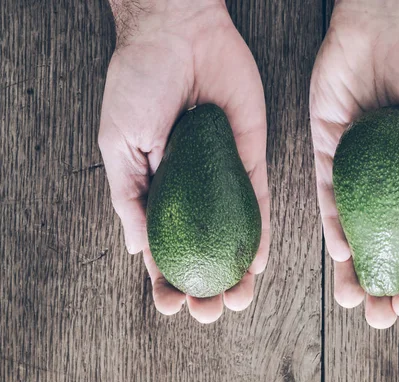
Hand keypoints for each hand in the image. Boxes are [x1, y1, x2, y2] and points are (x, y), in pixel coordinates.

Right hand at [98, 0, 269, 322]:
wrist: (178, 34)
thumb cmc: (139, 83)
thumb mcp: (119, 146)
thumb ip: (129, 198)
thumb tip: (136, 250)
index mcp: (157, 187)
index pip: (164, 245)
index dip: (167, 280)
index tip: (172, 305)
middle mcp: (193, 187)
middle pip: (204, 248)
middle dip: (207, 285)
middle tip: (209, 312)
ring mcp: (222, 174)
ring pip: (234, 234)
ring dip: (236, 271)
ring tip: (237, 300)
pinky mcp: (250, 155)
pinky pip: (259, 200)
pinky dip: (261, 233)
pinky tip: (259, 262)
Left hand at [309, 0, 398, 327]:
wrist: (391, 22)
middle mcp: (389, 176)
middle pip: (383, 239)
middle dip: (379, 279)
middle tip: (373, 317)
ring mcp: (358, 165)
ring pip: (352, 225)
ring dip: (351, 263)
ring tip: (351, 298)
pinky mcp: (328, 147)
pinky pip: (327, 192)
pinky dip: (330, 222)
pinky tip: (335, 251)